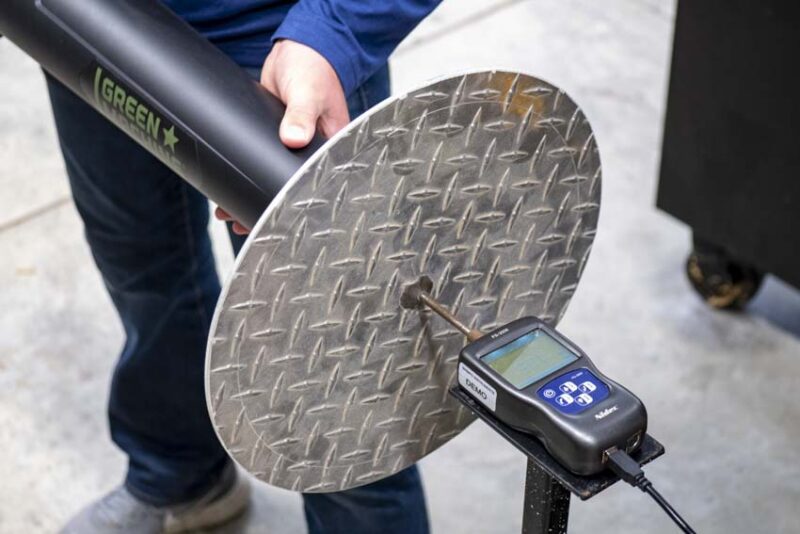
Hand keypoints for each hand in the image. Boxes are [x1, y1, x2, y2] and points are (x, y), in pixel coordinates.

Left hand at [215, 39, 349, 234]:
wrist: (298, 49)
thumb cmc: (315, 70)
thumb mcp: (309, 93)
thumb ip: (301, 114)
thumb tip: (292, 139)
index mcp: (330, 148)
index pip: (313, 186)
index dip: (292, 206)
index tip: (273, 220)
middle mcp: (311, 152)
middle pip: (288, 189)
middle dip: (265, 208)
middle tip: (241, 223)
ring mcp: (292, 147)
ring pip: (270, 178)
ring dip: (250, 193)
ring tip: (227, 213)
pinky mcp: (273, 137)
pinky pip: (259, 160)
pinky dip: (245, 172)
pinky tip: (228, 185)